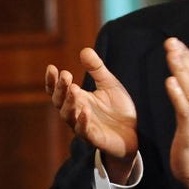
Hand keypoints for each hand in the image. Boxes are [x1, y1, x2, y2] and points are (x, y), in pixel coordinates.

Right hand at [45, 47, 137, 182]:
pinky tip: (85, 109)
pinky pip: (84, 131)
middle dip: (60, 89)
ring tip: (73, 89)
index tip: (51, 67)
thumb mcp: (109, 84)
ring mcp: (84, 126)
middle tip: (65, 75)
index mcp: (77, 99)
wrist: (136, 132)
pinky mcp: (95, 138)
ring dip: (69, 102)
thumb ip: (97, 69)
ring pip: (68, 116)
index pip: (58, 91)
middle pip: (60, 102)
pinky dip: (82, 121)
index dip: (52, 81)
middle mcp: (76, 113)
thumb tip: (84, 50)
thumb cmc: (119, 109)